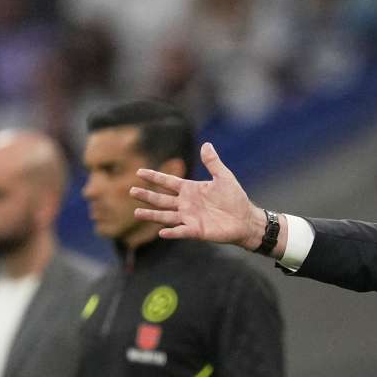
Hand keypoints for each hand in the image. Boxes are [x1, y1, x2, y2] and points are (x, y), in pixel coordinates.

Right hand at [131, 143, 268, 251]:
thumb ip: (213, 162)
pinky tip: (161, 232)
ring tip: (136, 213)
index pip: (168, 182)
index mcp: (190, 189)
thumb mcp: (224, 177)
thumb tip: (206, 144)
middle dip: (147, 195)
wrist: (245, 218)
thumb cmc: (235, 198)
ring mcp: (189, 218)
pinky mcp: (196, 231)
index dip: (154, 177)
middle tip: (131, 191)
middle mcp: (186, 204)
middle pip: (161, 199)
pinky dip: (172, 232)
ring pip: (166, 216)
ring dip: (152, 215)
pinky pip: (181, 231)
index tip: (139, 172)